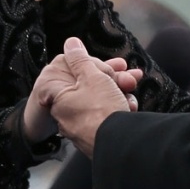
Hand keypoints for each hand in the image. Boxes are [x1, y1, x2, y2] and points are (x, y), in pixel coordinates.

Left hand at [23, 40, 141, 143]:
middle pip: (88, 85)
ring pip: (101, 99)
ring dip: (118, 91)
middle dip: (111, 77)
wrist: (120, 144)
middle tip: (128, 75)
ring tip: (131, 89)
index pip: (70, 71)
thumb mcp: (92, 76)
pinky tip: (130, 106)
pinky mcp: (96, 135)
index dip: (90, 65)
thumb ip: (80, 59)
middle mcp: (66, 113)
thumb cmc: (102, 110)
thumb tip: (70, 44)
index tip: (103, 65)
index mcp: (58, 96)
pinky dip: (119, 108)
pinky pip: (106, 115)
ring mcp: (81, 126)